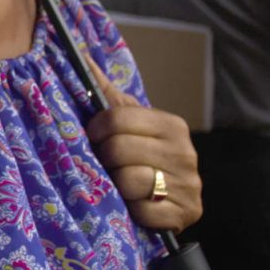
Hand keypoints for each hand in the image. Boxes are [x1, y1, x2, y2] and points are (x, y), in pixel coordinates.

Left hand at [83, 58, 202, 232]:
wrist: (171, 199)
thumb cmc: (141, 155)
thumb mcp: (129, 122)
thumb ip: (105, 93)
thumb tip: (80, 55)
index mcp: (172, 124)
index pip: (118, 118)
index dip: (96, 128)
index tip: (92, 136)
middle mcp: (186, 153)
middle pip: (119, 150)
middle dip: (104, 159)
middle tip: (106, 163)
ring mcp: (189, 186)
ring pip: (129, 181)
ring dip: (117, 186)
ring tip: (120, 182)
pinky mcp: (186, 214)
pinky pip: (143, 211)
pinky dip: (133, 209)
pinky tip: (135, 204)